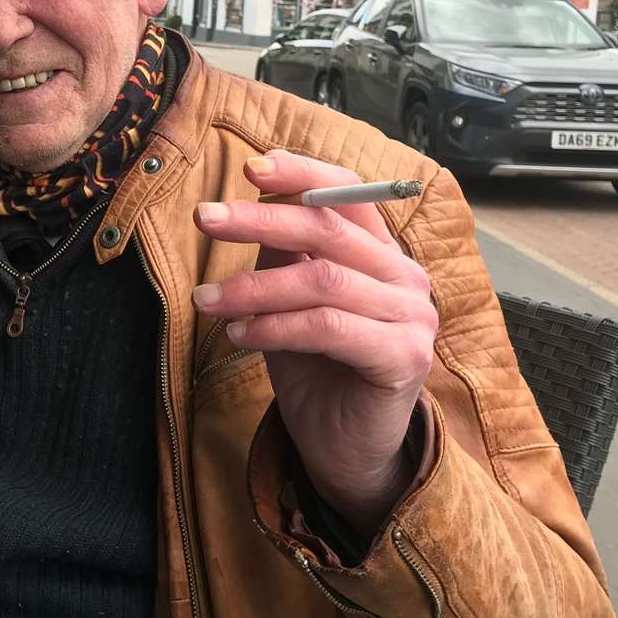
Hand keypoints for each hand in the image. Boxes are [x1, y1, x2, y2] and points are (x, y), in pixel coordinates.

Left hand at [192, 152, 436, 535]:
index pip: (349, 193)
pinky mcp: (405, 357)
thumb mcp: (288, 303)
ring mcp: (412, 315)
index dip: (302, 172)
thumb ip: (281, 258)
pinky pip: (329, 326)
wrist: (345, 449)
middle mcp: (404, 275)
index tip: (251, 168)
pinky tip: (239, 334)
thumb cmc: (315, 370)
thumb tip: (246, 210)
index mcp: (380, 252)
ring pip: (323, 280)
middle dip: (260, 219)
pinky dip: (275, 326)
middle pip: (329, 229)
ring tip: (206, 299)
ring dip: (254, 286)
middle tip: (205, 217)